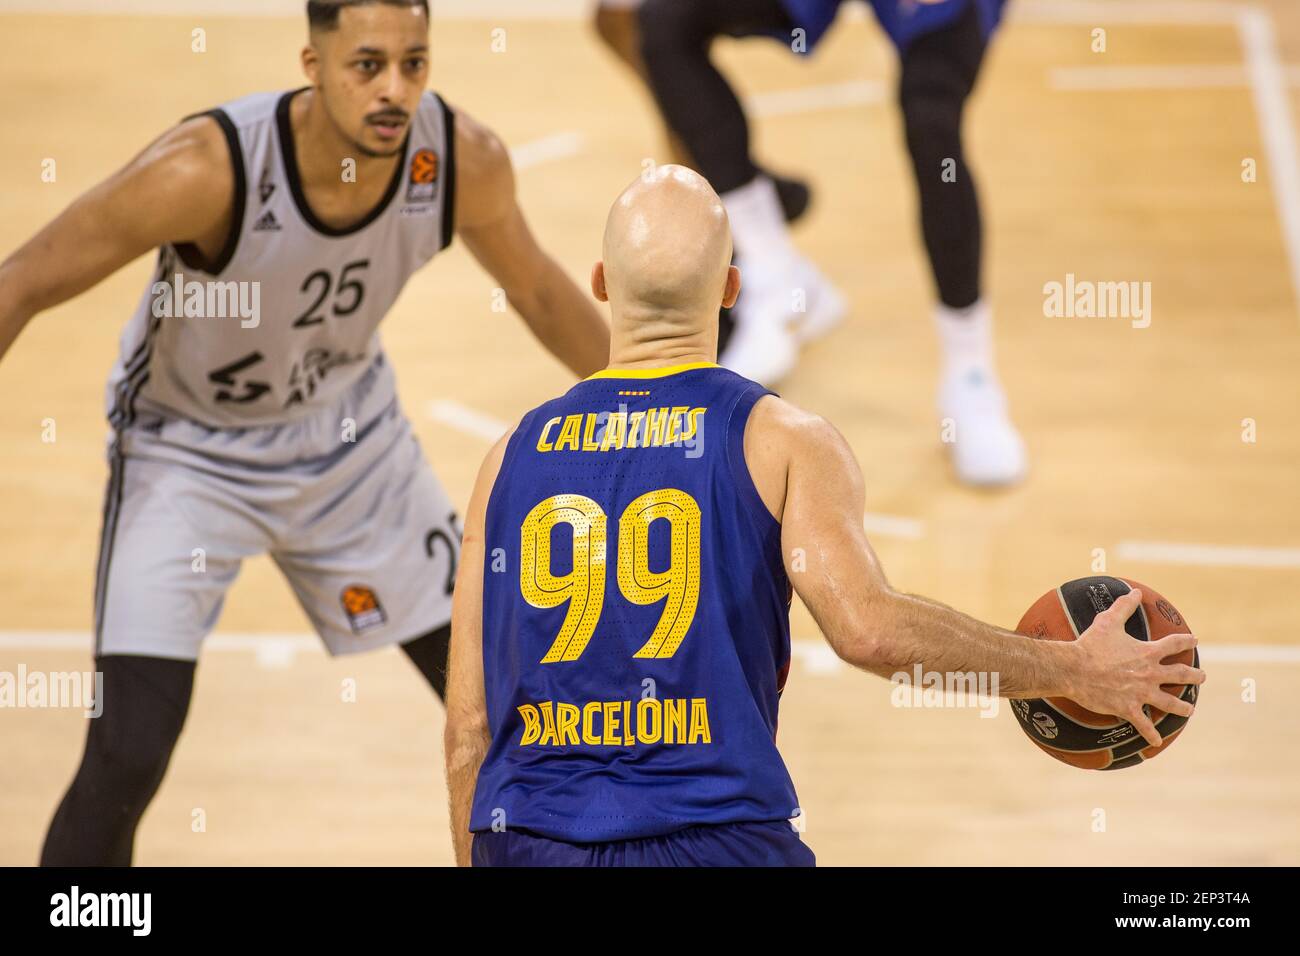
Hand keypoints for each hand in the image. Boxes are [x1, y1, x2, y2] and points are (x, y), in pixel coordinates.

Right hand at [1067, 589, 1205, 747]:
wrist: (1073, 669)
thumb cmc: (1090, 645)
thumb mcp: (1107, 621)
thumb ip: (1124, 607)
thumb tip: (1135, 591)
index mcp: (1147, 653)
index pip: (1173, 645)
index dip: (1185, 641)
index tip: (1194, 640)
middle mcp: (1149, 674)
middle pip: (1179, 676)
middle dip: (1194, 676)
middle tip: (1201, 677)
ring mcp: (1140, 693)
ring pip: (1169, 703)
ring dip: (1181, 707)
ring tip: (1189, 709)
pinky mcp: (1128, 708)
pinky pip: (1143, 724)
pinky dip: (1151, 734)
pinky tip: (1158, 742)